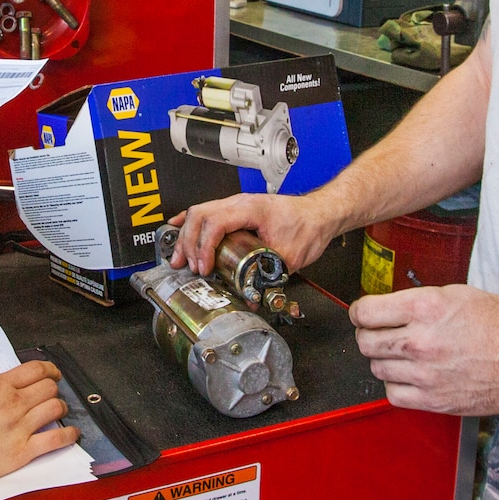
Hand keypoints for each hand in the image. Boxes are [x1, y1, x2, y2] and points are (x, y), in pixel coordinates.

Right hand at [0, 361, 79, 490]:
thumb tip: (4, 387)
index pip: (35, 369)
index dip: (49, 370)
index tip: (52, 374)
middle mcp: (13, 404)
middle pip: (48, 388)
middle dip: (53, 389)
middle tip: (51, 395)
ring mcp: (20, 428)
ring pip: (55, 408)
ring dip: (61, 408)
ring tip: (59, 412)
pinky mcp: (22, 452)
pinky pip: (55, 440)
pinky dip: (68, 435)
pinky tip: (72, 434)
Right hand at [169, 191, 338, 273]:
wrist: (320, 214)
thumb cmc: (309, 226)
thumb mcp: (290, 256)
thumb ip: (268, 276)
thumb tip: (250, 296)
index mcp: (251, 209)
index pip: (215, 223)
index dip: (204, 246)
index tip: (204, 267)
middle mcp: (240, 202)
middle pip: (200, 215)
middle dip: (188, 243)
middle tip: (186, 267)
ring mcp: (236, 204)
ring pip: (199, 212)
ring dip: (186, 235)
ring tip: (178, 257)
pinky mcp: (237, 210)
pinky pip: (206, 211)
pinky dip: (190, 221)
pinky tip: (178, 228)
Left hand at [350, 284, 498, 414]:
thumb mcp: (455, 294)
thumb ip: (416, 302)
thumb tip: (386, 309)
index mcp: (425, 308)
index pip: (365, 312)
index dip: (361, 312)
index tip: (365, 315)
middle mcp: (421, 341)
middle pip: (366, 342)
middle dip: (369, 336)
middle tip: (381, 334)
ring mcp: (426, 374)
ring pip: (377, 369)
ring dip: (384, 361)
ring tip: (403, 355)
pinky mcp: (435, 400)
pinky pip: (393, 395)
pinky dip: (396, 386)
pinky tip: (410, 377)